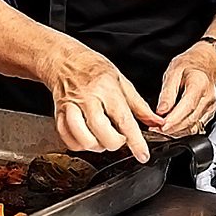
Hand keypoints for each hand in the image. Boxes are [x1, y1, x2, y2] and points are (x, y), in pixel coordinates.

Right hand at [41, 44, 164, 162]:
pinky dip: (79, 145)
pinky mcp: (58, 115)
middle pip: (101, 131)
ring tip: (101, 139)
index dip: (135, 141)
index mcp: (107, 89)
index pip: (123, 119)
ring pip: (82, 138)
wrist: (64, 60)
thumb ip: (139, 105)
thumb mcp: (121, 81)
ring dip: (95, 145)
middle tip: (119, 139)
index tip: (143, 155)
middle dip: (114, 143)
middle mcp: (88, 99)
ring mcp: (71, 107)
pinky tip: (86, 138)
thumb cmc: (94, 69)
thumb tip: (156, 121)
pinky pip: (67, 139)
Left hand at [155, 40, 215, 136]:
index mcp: (200, 84)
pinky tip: (171, 128)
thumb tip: (160, 112)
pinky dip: (183, 130)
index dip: (174, 119)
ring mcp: (211, 107)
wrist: (205, 64)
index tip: (160, 126)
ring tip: (160, 130)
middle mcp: (208, 98)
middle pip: (190, 120)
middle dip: (171, 128)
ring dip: (176, 132)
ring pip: (193, 127)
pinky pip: (196, 127)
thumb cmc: (188, 65)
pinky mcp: (209, 114)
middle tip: (154, 130)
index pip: (187, 106)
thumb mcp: (173, 72)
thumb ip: (167, 93)